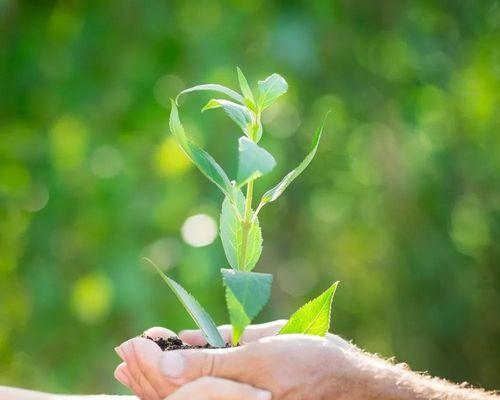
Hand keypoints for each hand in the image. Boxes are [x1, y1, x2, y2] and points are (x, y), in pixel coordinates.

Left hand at [115, 321, 356, 399]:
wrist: (348, 384)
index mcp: (231, 398)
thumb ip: (213, 361)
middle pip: (175, 394)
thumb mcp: (261, 355)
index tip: (130, 345)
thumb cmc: (309, 364)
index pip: (177, 388)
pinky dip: (182, 376)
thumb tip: (169, 358)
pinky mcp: (246, 396)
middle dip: (146, 372)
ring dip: (154, 378)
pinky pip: (206, 390)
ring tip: (128, 365)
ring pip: (186, 394)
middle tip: (123, 353)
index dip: (150, 367)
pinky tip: (167, 364)